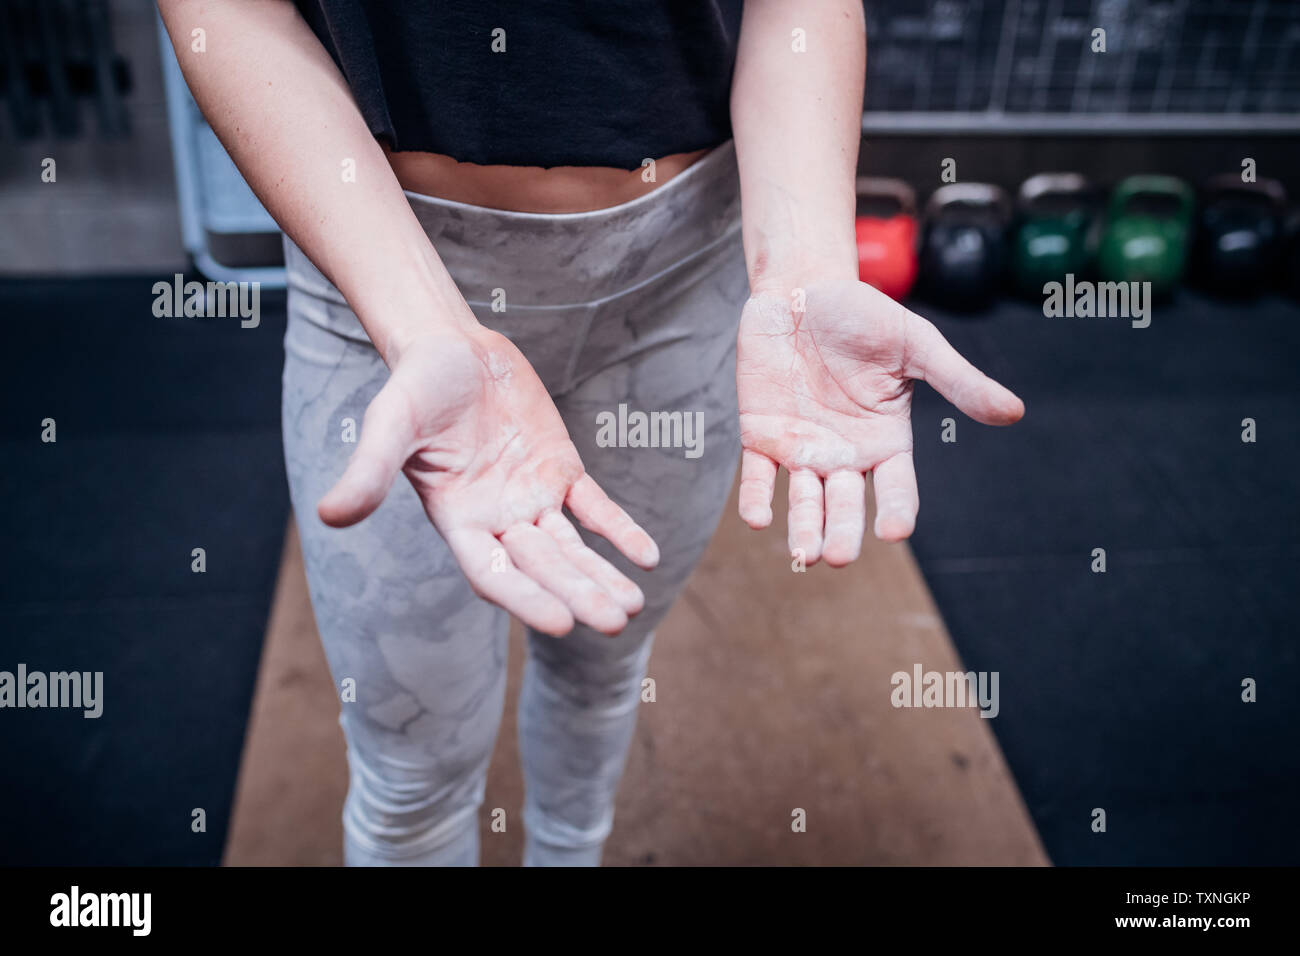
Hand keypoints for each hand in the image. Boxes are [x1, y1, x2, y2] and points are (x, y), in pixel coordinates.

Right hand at [317, 326, 658, 635]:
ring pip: (571, 548)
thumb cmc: (414, 387)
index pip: (494, 574)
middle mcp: (497, 520)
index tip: (562, 624)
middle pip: (542, 568)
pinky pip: (594, 508)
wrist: (451, 347)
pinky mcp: (560, 470)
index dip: (527, 598)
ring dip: (601, 575)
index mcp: (458, 521)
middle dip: (578, 594)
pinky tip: (647, 557)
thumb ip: (367, 470)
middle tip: (614, 623)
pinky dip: (619, 530)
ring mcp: (531, 497)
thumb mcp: (389, 424)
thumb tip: (329, 515)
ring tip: (632, 607)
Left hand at [736, 278, 1023, 565]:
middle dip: (842, 531)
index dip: (896, 510)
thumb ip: (958, 380)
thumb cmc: (863, 315)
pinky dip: (757, 499)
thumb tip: (1014, 412)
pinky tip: (758, 519)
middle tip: (838, 556)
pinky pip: (757, 476)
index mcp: (886, 440)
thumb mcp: (916, 344)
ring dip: (803, 528)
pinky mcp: (762, 436)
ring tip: (804, 555)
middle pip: (846, 504)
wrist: (802, 291)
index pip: (896, 486)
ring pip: (803, 500)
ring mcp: (801, 448)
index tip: (893, 532)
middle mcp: (844, 454)